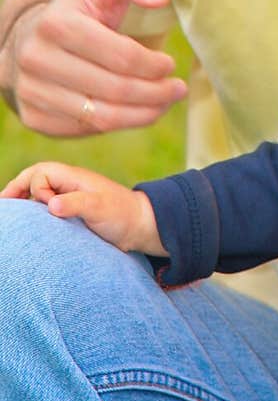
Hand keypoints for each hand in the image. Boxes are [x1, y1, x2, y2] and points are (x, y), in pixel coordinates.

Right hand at [1, 160, 164, 254]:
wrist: (141, 227)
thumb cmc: (122, 215)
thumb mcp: (99, 208)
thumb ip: (76, 203)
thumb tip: (50, 205)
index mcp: (73, 177)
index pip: (40, 174)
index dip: (35, 189)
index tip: (46, 208)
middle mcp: (69, 184)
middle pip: (35, 179)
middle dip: (17, 189)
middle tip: (3, 204)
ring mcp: (70, 197)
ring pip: (39, 192)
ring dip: (24, 199)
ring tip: (12, 214)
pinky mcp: (72, 212)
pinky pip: (47, 206)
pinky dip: (35, 211)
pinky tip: (29, 224)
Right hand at [8, 0, 186, 136]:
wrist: (31, 39)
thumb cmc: (80, 12)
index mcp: (57, 24)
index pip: (122, 56)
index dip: (154, 65)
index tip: (171, 64)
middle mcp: (37, 60)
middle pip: (115, 90)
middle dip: (156, 93)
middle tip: (177, 90)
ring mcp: (31, 92)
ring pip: (102, 117)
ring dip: (143, 114)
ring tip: (164, 103)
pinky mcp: (34, 117)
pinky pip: (87, 130)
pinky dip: (118, 124)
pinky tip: (135, 111)